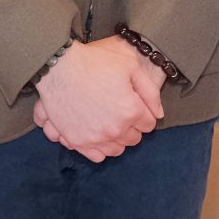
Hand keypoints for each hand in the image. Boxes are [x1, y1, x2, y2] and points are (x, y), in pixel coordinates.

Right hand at [33, 36, 165, 162]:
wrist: (60, 68)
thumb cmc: (95, 63)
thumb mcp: (131, 67)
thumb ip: (150, 92)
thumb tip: (159, 113)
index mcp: (131, 111)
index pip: (149, 124)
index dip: (144, 113)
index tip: (136, 105)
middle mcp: (115, 129)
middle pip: (134, 139)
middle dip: (132, 126)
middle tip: (123, 112)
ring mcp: (95, 137)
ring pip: (117, 150)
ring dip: (118, 139)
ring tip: (111, 123)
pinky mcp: (77, 141)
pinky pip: (96, 156)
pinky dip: (100, 148)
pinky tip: (99, 135)